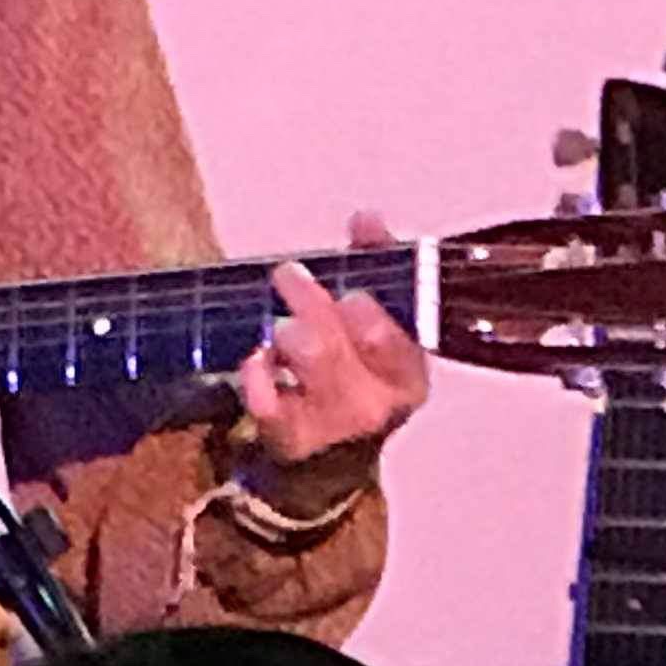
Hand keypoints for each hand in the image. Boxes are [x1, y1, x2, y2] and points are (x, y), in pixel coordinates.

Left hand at [232, 213, 430, 485]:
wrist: (335, 446)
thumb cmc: (357, 367)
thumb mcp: (377, 316)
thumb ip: (376, 262)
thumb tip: (368, 219)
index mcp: (408, 374)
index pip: (397, 344)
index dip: (371, 315)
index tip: (352, 293)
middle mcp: (378, 405)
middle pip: (336, 347)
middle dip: (310, 305)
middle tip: (290, 276)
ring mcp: (333, 425)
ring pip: (307, 366)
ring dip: (288, 334)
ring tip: (282, 326)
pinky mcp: (291, 439)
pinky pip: (267, 401)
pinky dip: (257, 374)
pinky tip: (258, 359)